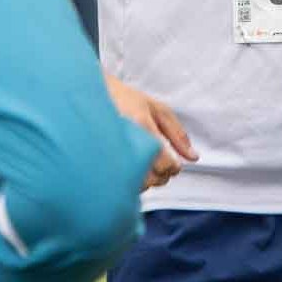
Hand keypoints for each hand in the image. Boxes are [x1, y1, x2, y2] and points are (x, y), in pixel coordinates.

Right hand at [105, 74, 197, 189]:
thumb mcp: (156, 109)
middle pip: (152, 179)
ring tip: (145, 164)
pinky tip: (130, 167)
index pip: (165, 163)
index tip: (173, 162)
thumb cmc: (123, 98)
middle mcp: (125, 141)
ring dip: (146, 179)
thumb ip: (177, 133)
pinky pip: (120, 185)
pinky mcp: (100, 164)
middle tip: (160, 163)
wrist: (89, 96)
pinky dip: (130, 181)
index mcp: (141, 125)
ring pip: (137, 185)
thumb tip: (193, 157)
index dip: (173, 166)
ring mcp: (110, 154)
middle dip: (162, 174)